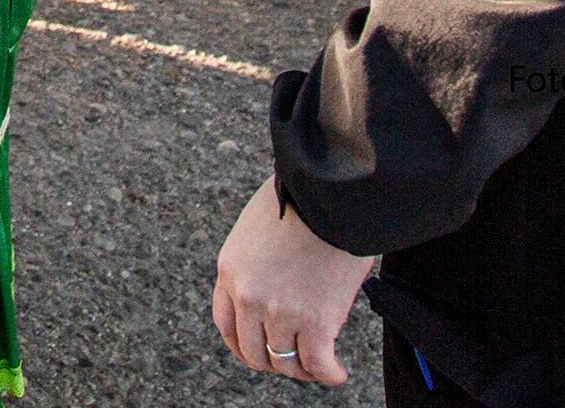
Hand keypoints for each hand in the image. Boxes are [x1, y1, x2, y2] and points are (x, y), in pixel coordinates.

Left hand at [210, 174, 372, 385]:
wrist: (329, 190)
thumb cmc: (302, 197)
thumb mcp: (257, 226)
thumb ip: (257, 260)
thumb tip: (274, 280)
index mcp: (230, 270)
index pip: (226, 325)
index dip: (243, 345)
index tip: (260, 351)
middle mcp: (248, 296)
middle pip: (253, 352)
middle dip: (274, 361)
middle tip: (294, 360)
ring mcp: (279, 311)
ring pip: (286, 363)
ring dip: (303, 370)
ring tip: (320, 365)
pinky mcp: (315, 322)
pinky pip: (318, 365)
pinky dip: (329, 374)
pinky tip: (338, 373)